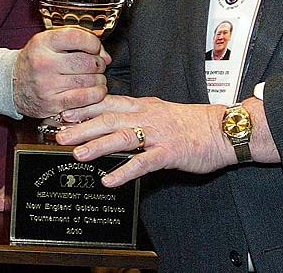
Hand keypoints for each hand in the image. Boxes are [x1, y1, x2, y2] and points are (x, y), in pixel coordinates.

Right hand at [13, 28, 110, 117]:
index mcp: (43, 43)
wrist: (11, 84)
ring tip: (96, 78)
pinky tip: (96, 91)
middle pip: (87, 61)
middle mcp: (44, 63)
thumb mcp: (49, 42)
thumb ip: (77, 42)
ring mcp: (47, 85)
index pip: (77, 37)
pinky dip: (96, 95)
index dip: (93, 42)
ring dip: (99, 80)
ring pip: (88, 81)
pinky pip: (83, 98)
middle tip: (97, 65)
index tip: (95, 47)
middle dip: (99, 63)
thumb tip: (105, 56)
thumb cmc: (35, 61)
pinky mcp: (52, 103)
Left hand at [55, 94, 237, 186]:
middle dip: (82, 126)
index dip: (84, 107)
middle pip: (109, 118)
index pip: (108, 102)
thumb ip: (138, 114)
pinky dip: (125, 171)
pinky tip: (110, 180)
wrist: (222, 129)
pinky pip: (144, 162)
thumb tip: (113, 120)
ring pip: (123, 136)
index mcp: (144, 105)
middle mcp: (148, 116)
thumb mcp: (160, 111)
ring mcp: (158, 134)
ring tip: (77, 154)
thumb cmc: (191, 123)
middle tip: (59, 133)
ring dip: (98, 145)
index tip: (63, 111)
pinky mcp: (170, 152)